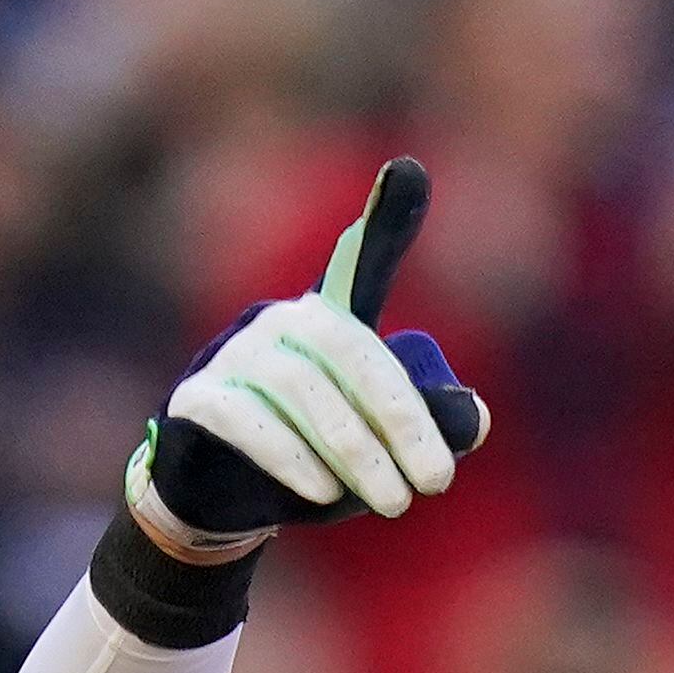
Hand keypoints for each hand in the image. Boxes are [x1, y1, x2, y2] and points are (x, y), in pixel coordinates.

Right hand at [126, 156, 490, 562]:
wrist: (226, 503)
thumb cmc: (317, 461)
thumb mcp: (382, 449)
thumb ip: (433, 426)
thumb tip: (476, 419)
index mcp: (333, 321)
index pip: (362, 262)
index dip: (385, 216)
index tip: (408, 169)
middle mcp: (282, 324)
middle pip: (348, 350)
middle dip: (401, 417)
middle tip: (436, 482)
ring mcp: (233, 357)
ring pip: (299, 387)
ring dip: (353, 449)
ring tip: (391, 501)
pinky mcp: (197, 400)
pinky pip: (243, 418)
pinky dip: (288, 455)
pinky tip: (322, 493)